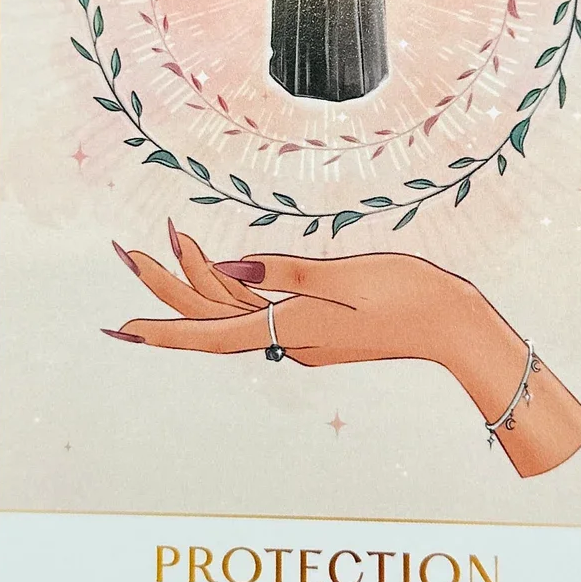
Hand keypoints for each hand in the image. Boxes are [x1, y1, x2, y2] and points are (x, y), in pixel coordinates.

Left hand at [108, 227, 580, 475]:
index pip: (208, 330)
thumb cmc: (412, 298)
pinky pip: (263, 308)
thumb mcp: (345, 277)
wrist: (462, 329)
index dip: (161, 326)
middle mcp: (288, 338)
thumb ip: (283, 271)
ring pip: (233, 310)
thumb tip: (224, 265)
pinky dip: (234, 286)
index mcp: (290, 330)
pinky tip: (217, 266)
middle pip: (211, 316)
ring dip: (195, 282)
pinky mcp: (319, 326)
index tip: (118, 325)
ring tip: (158, 243)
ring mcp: (303, 335)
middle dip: (164, 287)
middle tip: (122, 252)